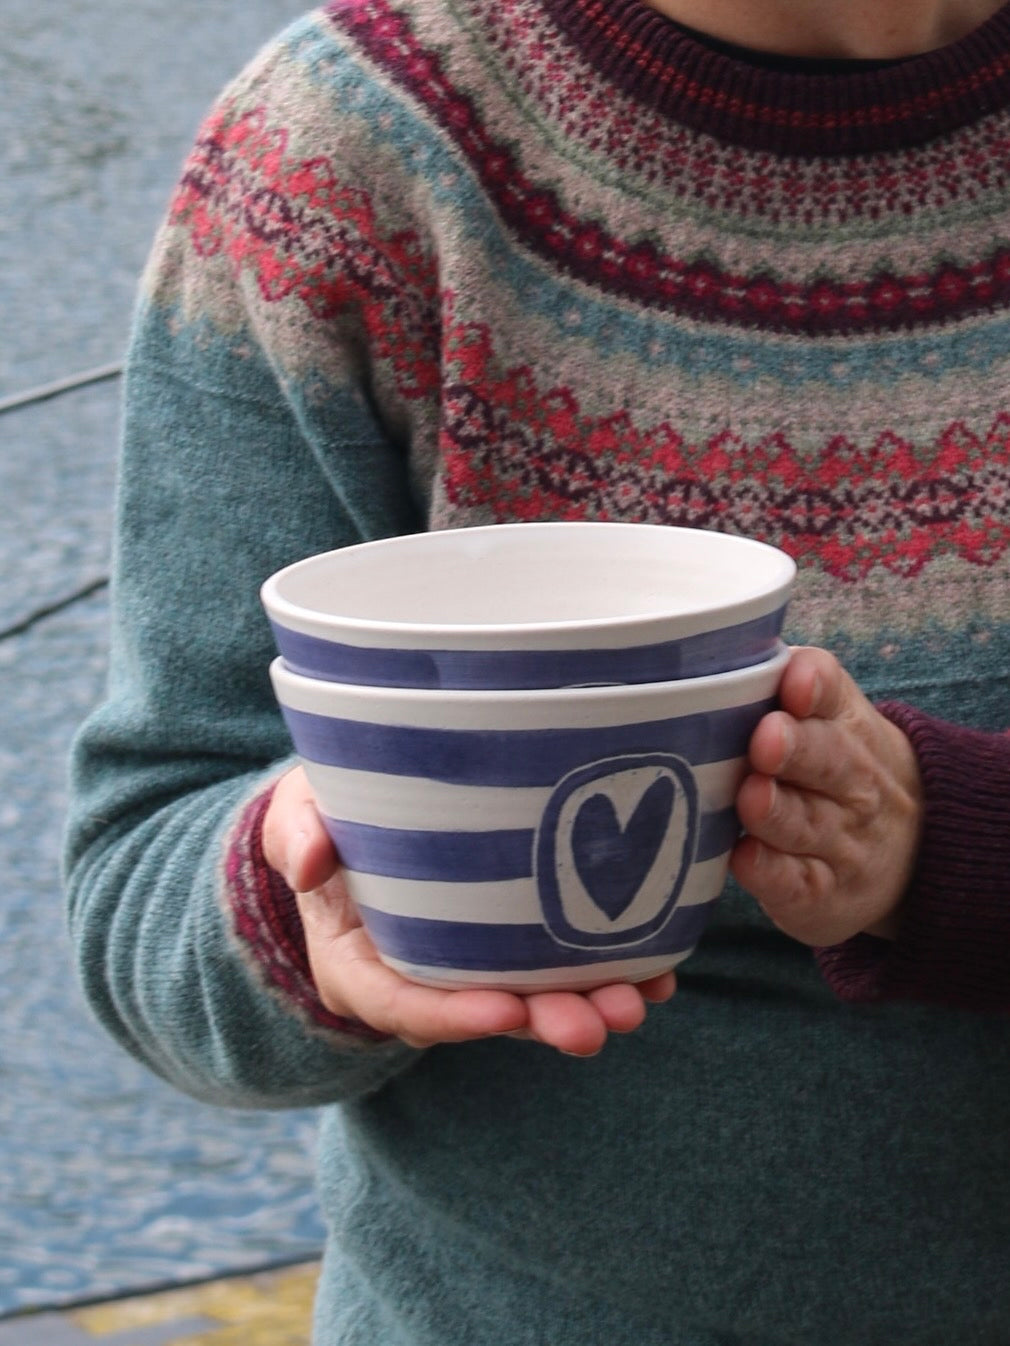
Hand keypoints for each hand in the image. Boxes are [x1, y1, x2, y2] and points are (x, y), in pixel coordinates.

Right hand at [262, 767, 674, 1054]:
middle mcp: (422, 976)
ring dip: (590, 1004)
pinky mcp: (511, 942)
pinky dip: (611, 972)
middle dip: (543, 1021)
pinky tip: (660, 971)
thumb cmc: (324, 815)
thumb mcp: (295, 814)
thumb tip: (309, 860)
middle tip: (600, 1023)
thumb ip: (296, 833)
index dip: (455, 1016)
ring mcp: (471, 965)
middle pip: (484, 1014)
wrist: (355, 817)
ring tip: (642, 1002)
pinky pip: (560, 967)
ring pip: (533, 998)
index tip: (508, 1008)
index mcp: (360, 963)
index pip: (403, 1005)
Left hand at [730, 647, 923, 946]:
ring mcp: (840, 840)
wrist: (911, 850)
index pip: (832, 693)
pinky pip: (797, 883)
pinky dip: (771, 873)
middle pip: (827, 760)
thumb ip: (787, 686)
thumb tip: (714, 654)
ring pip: (807, 823)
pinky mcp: (821, 894)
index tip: (795, 684)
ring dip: (778, 811)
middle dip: (796, 749)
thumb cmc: (834, 766)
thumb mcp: (833, 719)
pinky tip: (745, 858)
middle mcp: (852, 782)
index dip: (813, 686)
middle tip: (766, 740)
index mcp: (845, 724)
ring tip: (752, 797)